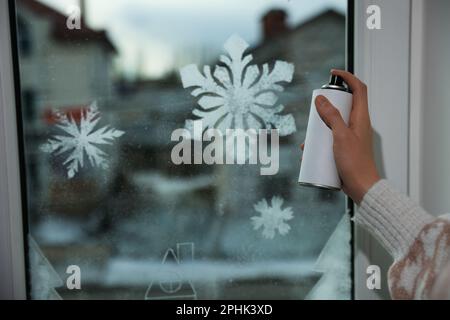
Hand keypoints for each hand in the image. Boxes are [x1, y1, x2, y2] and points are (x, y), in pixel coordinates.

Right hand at [301, 69, 379, 203]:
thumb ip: (331, 116)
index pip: (359, 89)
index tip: (333, 74)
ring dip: (320, 126)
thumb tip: (320, 98)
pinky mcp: (344, 149)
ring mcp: (350, 137)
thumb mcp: (340, 136)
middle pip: (343, 105)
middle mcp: (357, 124)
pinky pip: (330, 139)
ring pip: (333, 124)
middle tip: (315, 108)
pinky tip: (307, 152)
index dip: (348, 77)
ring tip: (309, 135)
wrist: (362, 187)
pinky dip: (319, 142)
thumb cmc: (354, 162)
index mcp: (361, 117)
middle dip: (326, 105)